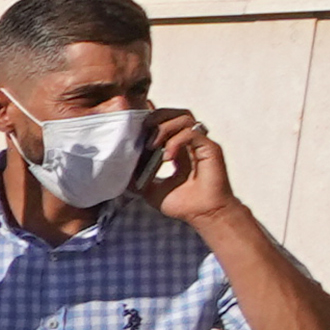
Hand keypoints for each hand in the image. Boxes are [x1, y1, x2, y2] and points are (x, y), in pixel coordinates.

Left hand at [146, 107, 238, 222]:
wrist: (204, 215)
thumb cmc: (183, 204)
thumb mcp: (150, 189)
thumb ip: (137, 176)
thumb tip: (119, 169)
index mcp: (178, 148)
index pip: (167, 122)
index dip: (153, 116)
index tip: (136, 120)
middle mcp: (191, 143)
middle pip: (177, 114)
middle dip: (157, 116)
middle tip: (143, 130)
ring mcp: (201, 144)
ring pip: (185, 118)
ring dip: (164, 128)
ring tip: (152, 146)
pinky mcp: (210, 148)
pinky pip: (191, 134)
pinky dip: (176, 141)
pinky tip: (168, 158)